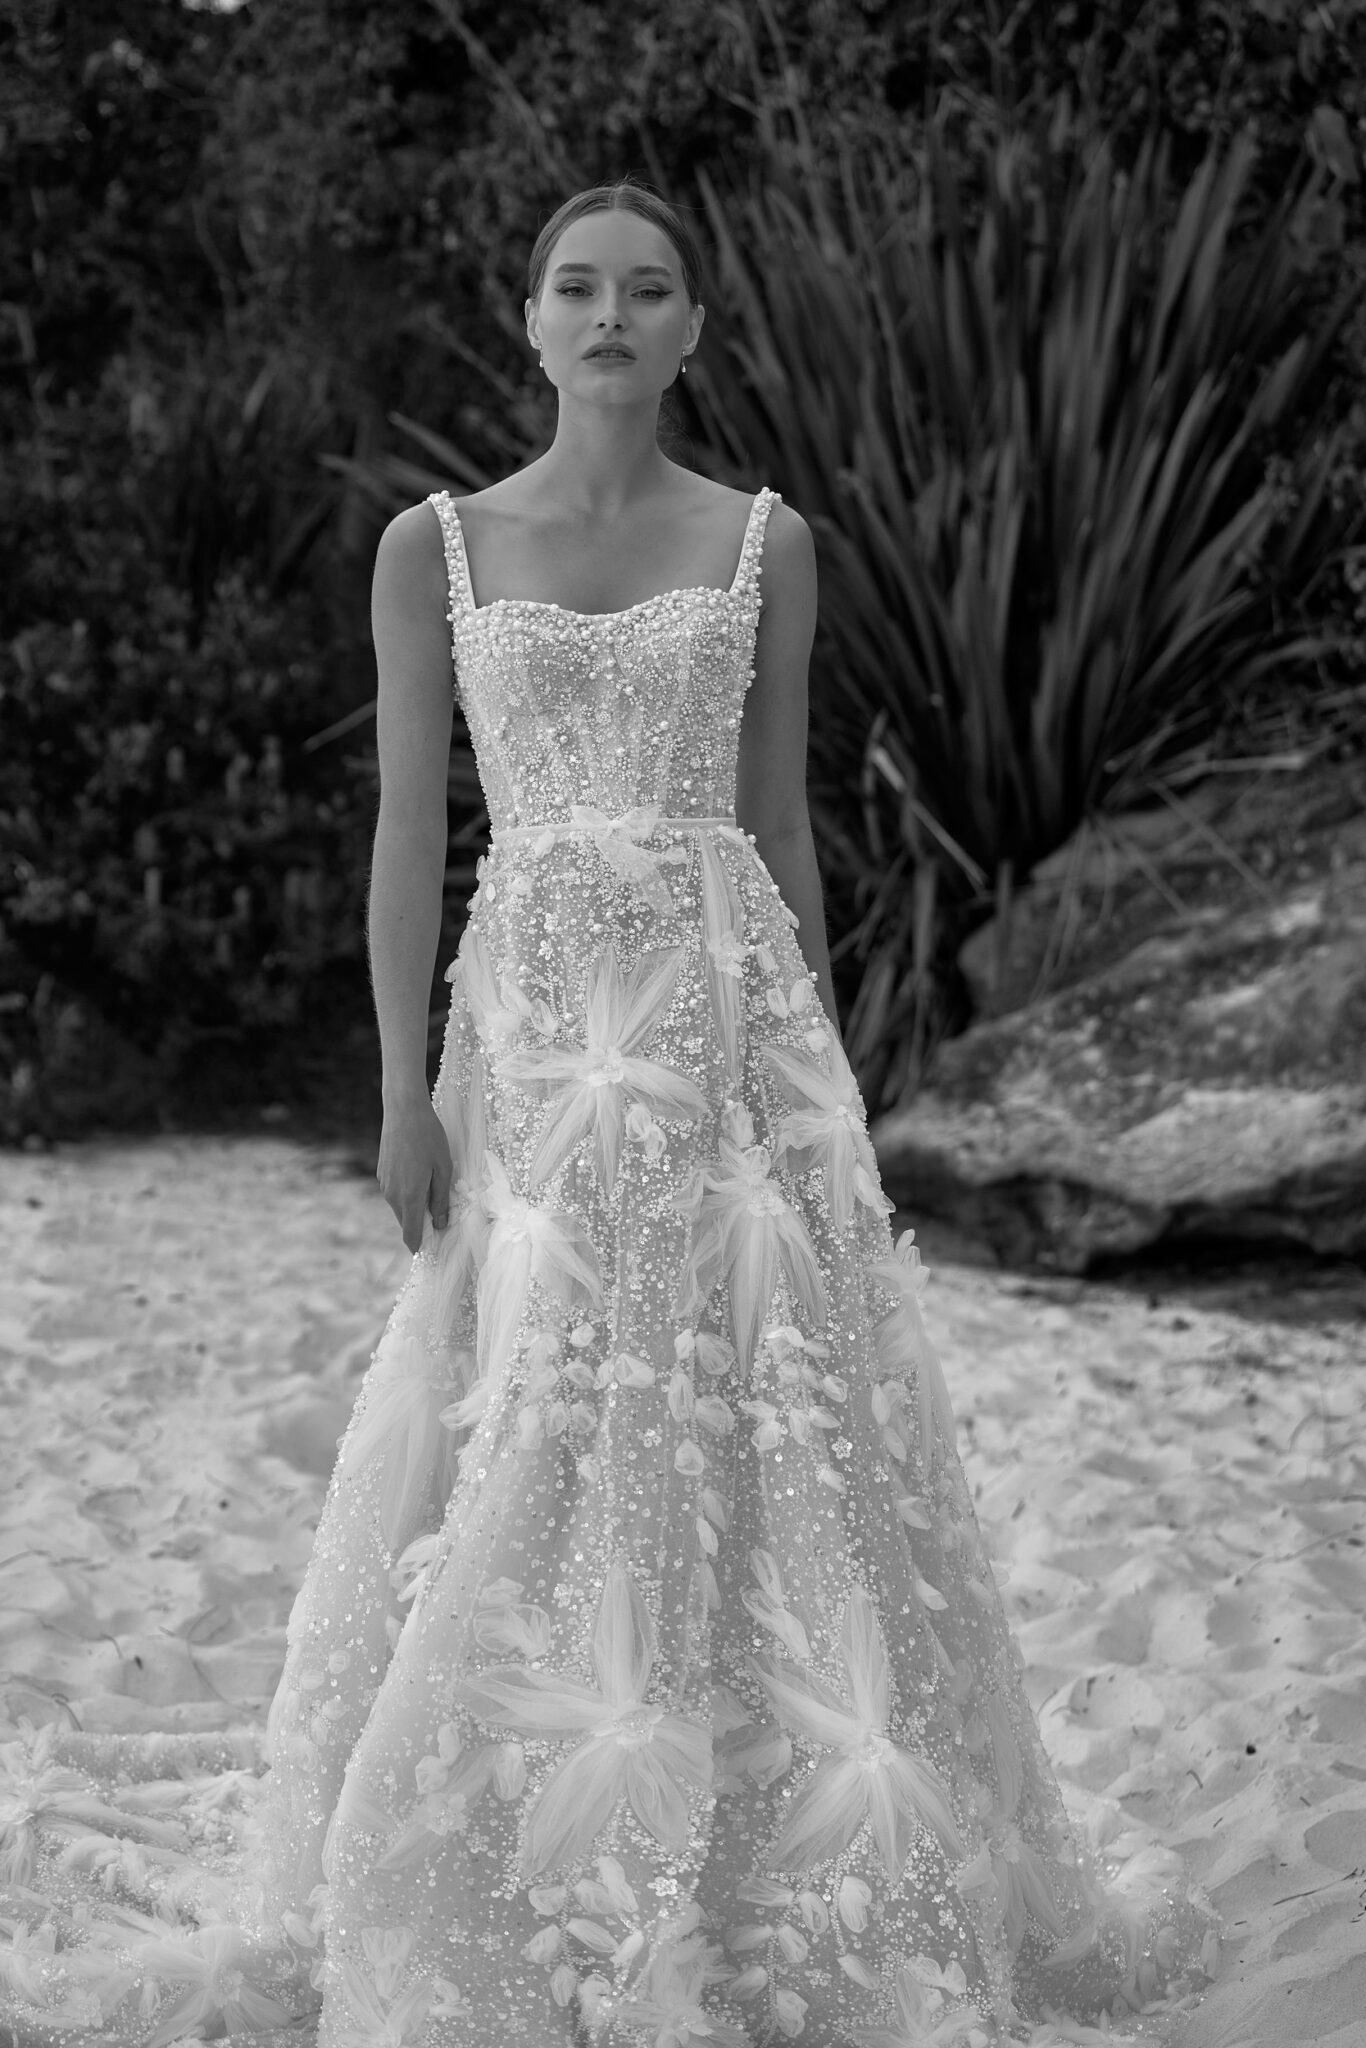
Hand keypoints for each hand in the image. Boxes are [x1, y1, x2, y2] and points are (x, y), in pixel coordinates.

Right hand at [377, 1097, 452, 1253]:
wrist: (403, 1110)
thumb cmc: (429, 1137)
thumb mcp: (444, 1169)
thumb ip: (440, 1200)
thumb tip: (439, 1225)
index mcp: (409, 1196)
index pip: (411, 1235)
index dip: (420, 1247)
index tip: (433, 1252)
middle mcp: (392, 1195)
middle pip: (406, 1222)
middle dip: (421, 1225)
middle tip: (443, 1217)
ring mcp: (384, 1184)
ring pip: (400, 1207)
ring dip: (415, 1208)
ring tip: (434, 1192)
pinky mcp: (381, 1174)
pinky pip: (395, 1193)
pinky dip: (407, 1194)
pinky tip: (421, 1176)